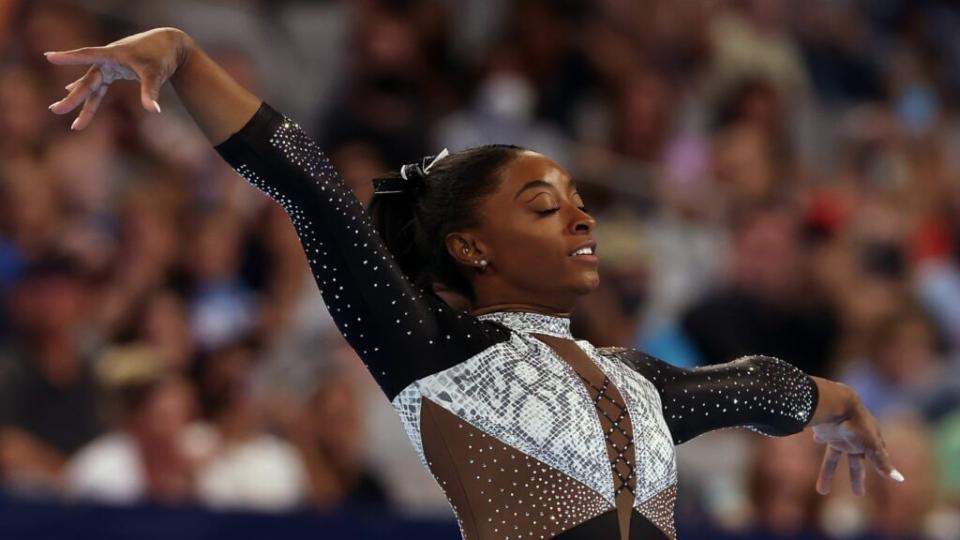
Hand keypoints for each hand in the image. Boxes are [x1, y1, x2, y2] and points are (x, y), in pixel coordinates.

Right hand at [44, 27, 189, 129]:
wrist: (170, 46)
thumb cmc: (161, 57)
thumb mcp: (155, 74)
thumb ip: (150, 92)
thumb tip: (153, 111)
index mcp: (113, 54)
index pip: (87, 55)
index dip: (69, 57)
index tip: (49, 57)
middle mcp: (108, 59)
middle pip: (87, 81)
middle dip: (73, 98)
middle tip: (55, 110)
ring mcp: (110, 65)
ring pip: (92, 86)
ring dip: (80, 100)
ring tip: (62, 112)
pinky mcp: (115, 70)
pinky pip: (99, 85)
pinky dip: (89, 92)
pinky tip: (70, 91)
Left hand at [812, 399, 902, 495]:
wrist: (835, 403)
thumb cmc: (857, 424)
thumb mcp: (871, 445)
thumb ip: (882, 462)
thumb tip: (900, 479)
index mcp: (869, 441)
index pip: (877, 456)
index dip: (881, 465)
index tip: (886, 475)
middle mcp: (855, 439)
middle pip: (855, 463)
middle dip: (856, 478)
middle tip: (859, 494)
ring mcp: (839, 435)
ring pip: (833, 458)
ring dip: (828, 474)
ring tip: (822, 492)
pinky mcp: (824, 431)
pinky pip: (821, 437)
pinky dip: (819, 439)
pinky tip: (817, 440)